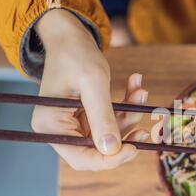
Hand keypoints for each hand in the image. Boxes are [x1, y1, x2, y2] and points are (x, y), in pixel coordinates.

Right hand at [32, 10, 148, 170]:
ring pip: (109, 135)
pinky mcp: (85, 116)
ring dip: (129, 117)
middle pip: (96, 151)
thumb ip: (103, 117)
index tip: (134, 148)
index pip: (81, 158)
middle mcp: (59, 129)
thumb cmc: (76, 53)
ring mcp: (72, 124)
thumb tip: (113, 150)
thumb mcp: (93, 83)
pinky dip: (125, 107)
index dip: (109, 160)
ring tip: (141, 92)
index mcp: (50, 125)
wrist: (69, 35)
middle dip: (123, 139)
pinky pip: (111, 120)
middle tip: (145, 132)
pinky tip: (136, 87)